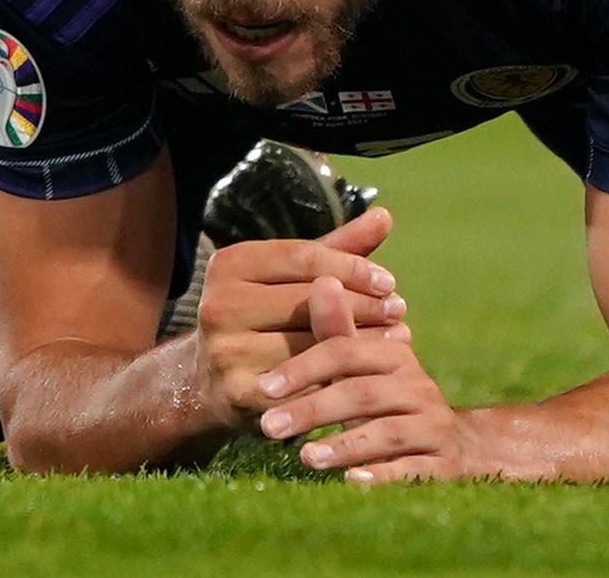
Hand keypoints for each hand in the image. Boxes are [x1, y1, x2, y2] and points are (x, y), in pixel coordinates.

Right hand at [191, 207, 407, 430]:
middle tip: (399, 309)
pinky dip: (342, 376)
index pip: (303, 257)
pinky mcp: (239, 393)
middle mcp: (219, 304)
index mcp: (229, 264)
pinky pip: (304, 383)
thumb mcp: (289, 277)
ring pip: (309, 343)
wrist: (209, 382)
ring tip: (396, 337)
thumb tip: (385, 215)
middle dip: (360, 304)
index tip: (389, 281)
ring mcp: (226, 351)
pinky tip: (370, 371)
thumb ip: (336, 248)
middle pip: (307, 300)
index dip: (351, 267)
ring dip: (359, 341)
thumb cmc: (262, 316)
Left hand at [256, 273, 468, 483]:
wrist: (449, 444)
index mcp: (394, 354)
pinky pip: (412, 470)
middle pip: (362, 392)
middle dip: (312, 409)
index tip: (265, 388)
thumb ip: (335, 331)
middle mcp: (418, 386)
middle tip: (269, 427)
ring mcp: (433, 426)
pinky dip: (383, 475)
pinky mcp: (442, 464)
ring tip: (305, 457)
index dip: (304, 368)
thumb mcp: (359, 368)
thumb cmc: (384, 400)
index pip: (345, 351)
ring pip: (388, 432)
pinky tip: (352, 481)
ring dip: (344, 444)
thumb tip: (320, 281)